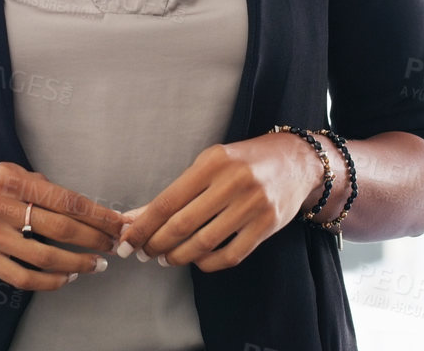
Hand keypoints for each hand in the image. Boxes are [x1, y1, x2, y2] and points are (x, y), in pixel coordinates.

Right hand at [0, 161, 123, 291]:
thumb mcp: (2, 170)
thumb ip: (35, 184)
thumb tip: (74, 203)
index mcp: (10, 179)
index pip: (64, 199)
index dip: (96, 214)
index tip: (116, 223)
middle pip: (59, 228)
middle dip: (93, 239)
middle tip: (112, 245)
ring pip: (44, 256)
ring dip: (77, 263)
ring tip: (94, 265)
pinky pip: (21, 277)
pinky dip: (49, 281)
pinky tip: (65, 278)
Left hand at [116, 133, 321, 271]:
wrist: (296, 161)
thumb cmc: (243, 161)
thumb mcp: (209, 164)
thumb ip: (176, 191)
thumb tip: (137, 218)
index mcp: (213, 162)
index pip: (168, 200)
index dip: (143, 225)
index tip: (127, 239)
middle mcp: (234, 182)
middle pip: (182, 224)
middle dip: (156, 244)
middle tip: (143, 253)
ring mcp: (253, 205)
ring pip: (204, 243)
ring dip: (178, 256)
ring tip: (166, 258)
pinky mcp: (268, 226)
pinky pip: (230, 255)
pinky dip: (207, 263)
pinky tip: (197, 260)